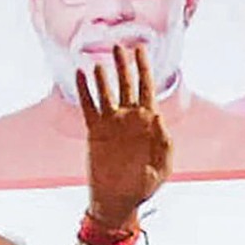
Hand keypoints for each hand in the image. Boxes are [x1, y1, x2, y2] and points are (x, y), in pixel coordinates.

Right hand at [75, 40, 170, 235]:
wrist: (119, 200)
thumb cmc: (145, 185)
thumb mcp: (163, 166)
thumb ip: (164, 142)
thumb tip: (159, 117)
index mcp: (149, 122)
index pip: (147, 87)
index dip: (144, 68)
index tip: (141, 49)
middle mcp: (129, 118)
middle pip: (127, 84)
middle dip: (124, 64)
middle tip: (119, 45)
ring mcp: (111, 123)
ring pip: (106, 92)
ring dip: (103, 76)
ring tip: (100, 62)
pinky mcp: (95, 131)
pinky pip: (89, 106)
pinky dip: (84, 90)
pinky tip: (80, 74)